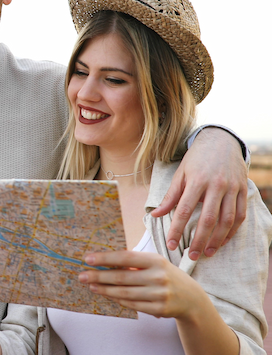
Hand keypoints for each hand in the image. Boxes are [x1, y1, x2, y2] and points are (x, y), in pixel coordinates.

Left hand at [79, 251, 205, 319]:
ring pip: (124, 293)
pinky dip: (118, 300)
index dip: (105, 258)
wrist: (191, 297)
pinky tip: (107, 294)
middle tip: (82, 276)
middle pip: (121, 277)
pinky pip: (132, 304)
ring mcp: (159, 294)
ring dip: (104, 289)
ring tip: (91, 286)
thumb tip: (103, 261)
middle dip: (98, 276)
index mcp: (156, 260)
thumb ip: (133, 262)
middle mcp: (158, 276)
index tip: (88, 259)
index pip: (125, 258)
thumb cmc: (166, 275)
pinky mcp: (159, 309)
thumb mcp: (154, 263)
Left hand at [151, 128, 246, 259]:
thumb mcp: (180, 174)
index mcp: (197, 181)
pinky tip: (222, 241)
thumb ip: (170, 196)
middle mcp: (217, 186)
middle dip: (199, 240)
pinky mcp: (243, 191)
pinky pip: (240, 215)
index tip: (171, 245)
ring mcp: (232, 189)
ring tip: (207, 253)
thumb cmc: (196, 160)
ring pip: (227, 220)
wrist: (222, 142)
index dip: (177, 230)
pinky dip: (232, 231)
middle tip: (192, 256)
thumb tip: (155, 215)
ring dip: (217, 240)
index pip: (184, 210)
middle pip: (208, 219)